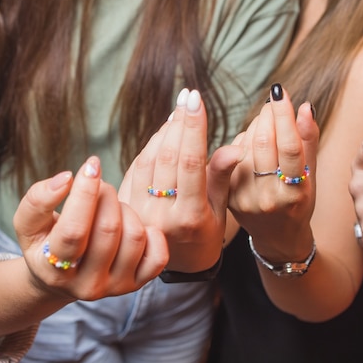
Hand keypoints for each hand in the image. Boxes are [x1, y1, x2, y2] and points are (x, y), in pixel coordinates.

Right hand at [14, 156, 168, 300]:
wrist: (60, 277)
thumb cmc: (44, 241)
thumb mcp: (28, 223)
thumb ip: (38, 200)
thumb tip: (66, 179)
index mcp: (54, 270)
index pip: (74, 231)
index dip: (84, 193)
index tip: (90, 165)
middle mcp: (86, 285)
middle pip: (108, 230)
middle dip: (106, 195)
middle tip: (98, 185)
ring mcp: (115, 287)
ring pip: (134, 237)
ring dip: (125, 210)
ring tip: (111, 207)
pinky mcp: (138, 284)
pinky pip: (158, 256)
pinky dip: (151, 234)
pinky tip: (132, 225)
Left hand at [118, 89, 243, 271]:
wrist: (177, 264)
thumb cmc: (206, 234)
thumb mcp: (221, 210)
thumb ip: (222, 177)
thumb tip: (236, 147)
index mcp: (190, 218)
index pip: (190, 163)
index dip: (193, 128)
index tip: (197, 100)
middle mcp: (160, 215)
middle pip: (167, 157)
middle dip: (179, 123)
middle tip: (189, 97)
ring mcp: (139, 211)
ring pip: (149, 158)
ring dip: (165, 131)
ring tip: (180, 110)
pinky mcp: (126, 204)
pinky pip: (137, 165)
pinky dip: (152, 144)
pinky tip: (166, 130)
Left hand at [227, 84, 319, 261]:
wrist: (277, 237)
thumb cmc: (299, 201)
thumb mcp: (312, 176)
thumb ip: (308, 141)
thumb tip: (305, 106)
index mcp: (295, 194)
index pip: (289, 148)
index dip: (283, 116)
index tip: (279, 91)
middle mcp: (267, 199)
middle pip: (263, 144)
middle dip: (267, 116)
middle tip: (273, 103)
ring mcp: (243, 199)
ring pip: (243, 147)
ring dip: (254, 127)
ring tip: (265, 123)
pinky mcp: (226, 197)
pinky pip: (229, 157)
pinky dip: (240, 141)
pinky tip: (249, 141)